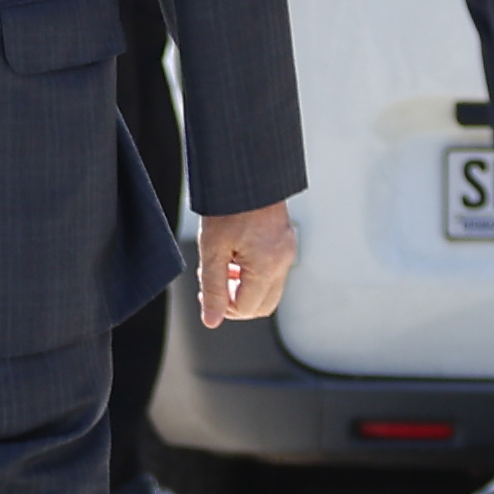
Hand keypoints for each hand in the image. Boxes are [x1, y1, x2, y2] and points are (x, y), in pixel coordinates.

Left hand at [197, 200, 295, 328]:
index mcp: (268, 266)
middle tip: (214, 283)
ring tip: (222, 264)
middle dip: (236, 301)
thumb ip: (213, 288)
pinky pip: (272, 271)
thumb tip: (212, 321)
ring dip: (244, 287)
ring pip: (269, 289)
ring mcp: (288, 251)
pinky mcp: (286, 242)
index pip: (247, 309)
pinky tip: (234, 254)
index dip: (224, 307)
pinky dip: (253, 272)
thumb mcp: (212, 250)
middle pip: (263, 305)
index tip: (206, 290)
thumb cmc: (227, 207)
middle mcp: (284, 262)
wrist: (247, 172)